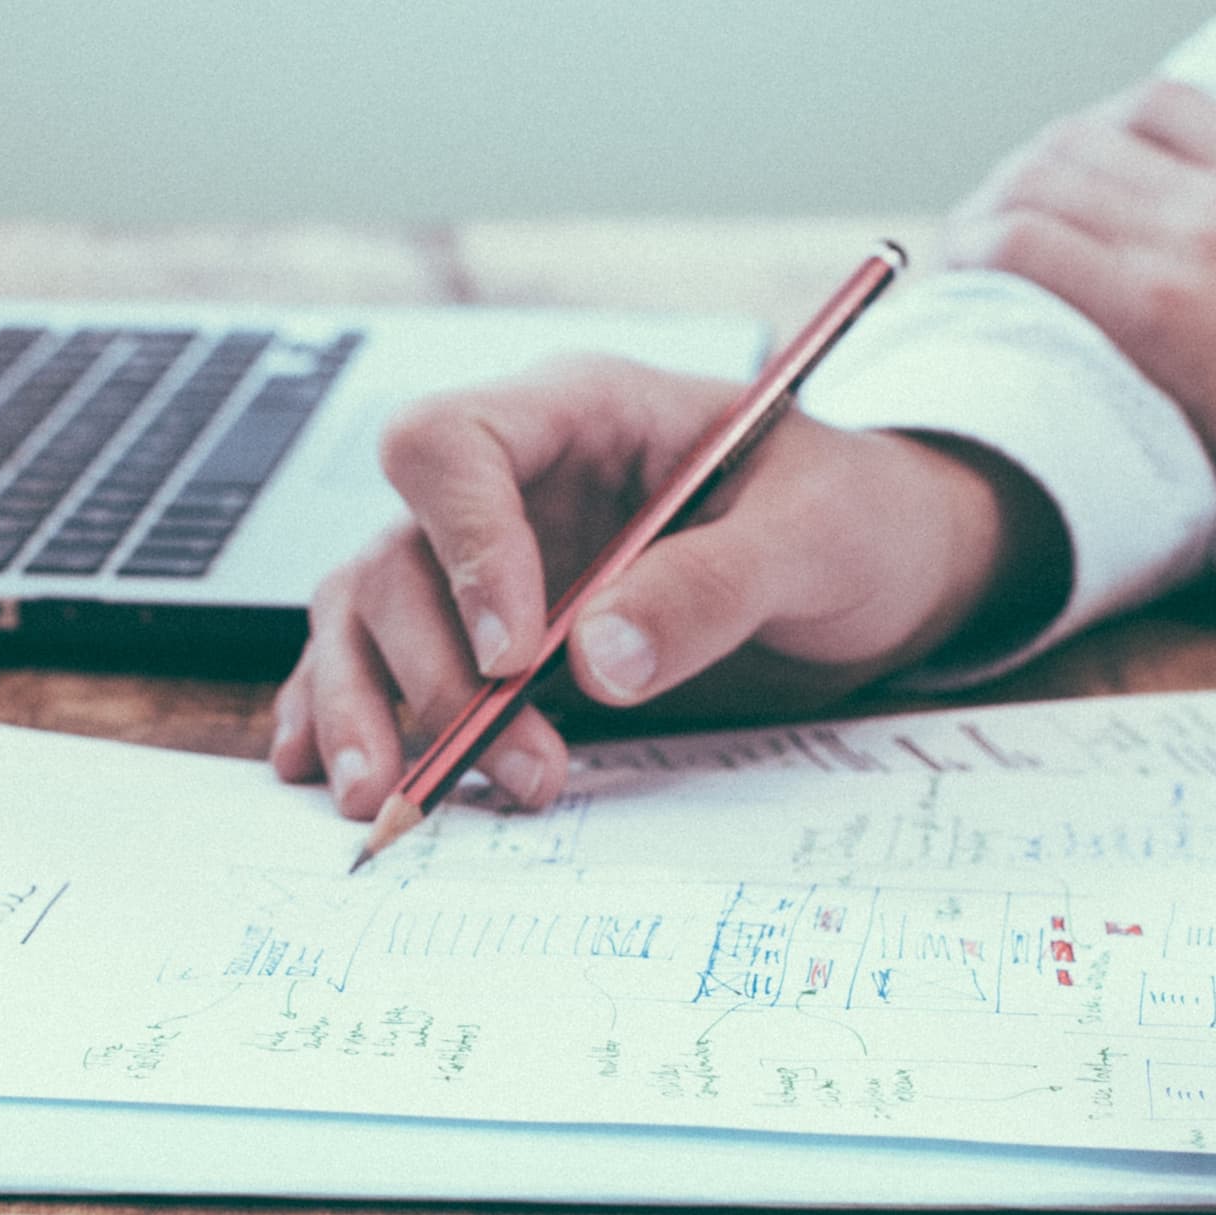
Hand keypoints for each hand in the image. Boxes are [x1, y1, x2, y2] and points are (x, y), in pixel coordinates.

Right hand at [272, 355, 1060, 816]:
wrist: (885, 566)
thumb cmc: (854, 519)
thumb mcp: (815, 538)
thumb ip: (711, 586)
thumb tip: (595, 660)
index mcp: (580, 414)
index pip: (452, 445)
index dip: (463, 548)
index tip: (515, 655)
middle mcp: (513, 483)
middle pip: (396, 552)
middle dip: (433, 671)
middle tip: (515, 766)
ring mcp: (489, 561)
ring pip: (368, 615)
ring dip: (372, 710)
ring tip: (396, 800)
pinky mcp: (489, 634)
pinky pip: (382, 663)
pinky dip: (345, 716)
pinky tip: (330, 774)